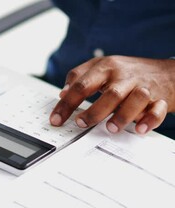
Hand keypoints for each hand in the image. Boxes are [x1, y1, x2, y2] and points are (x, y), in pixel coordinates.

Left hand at [50, 56, 174, 134]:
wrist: (166, 71)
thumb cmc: (127, 72)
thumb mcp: (101, 66)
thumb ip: (79, 77)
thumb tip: (63, 93)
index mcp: (105, 68)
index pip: (81, 84)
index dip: (66, 104)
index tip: (56, 119)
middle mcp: (124, 77)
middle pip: (110, 93)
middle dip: (94, 111)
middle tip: (81, 123)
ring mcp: (143, 87)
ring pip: (135, 99)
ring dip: (123, 116)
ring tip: (110, 128)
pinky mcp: (160, 99)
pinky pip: (158, 109)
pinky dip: (150, 120)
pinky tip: (140, 129)